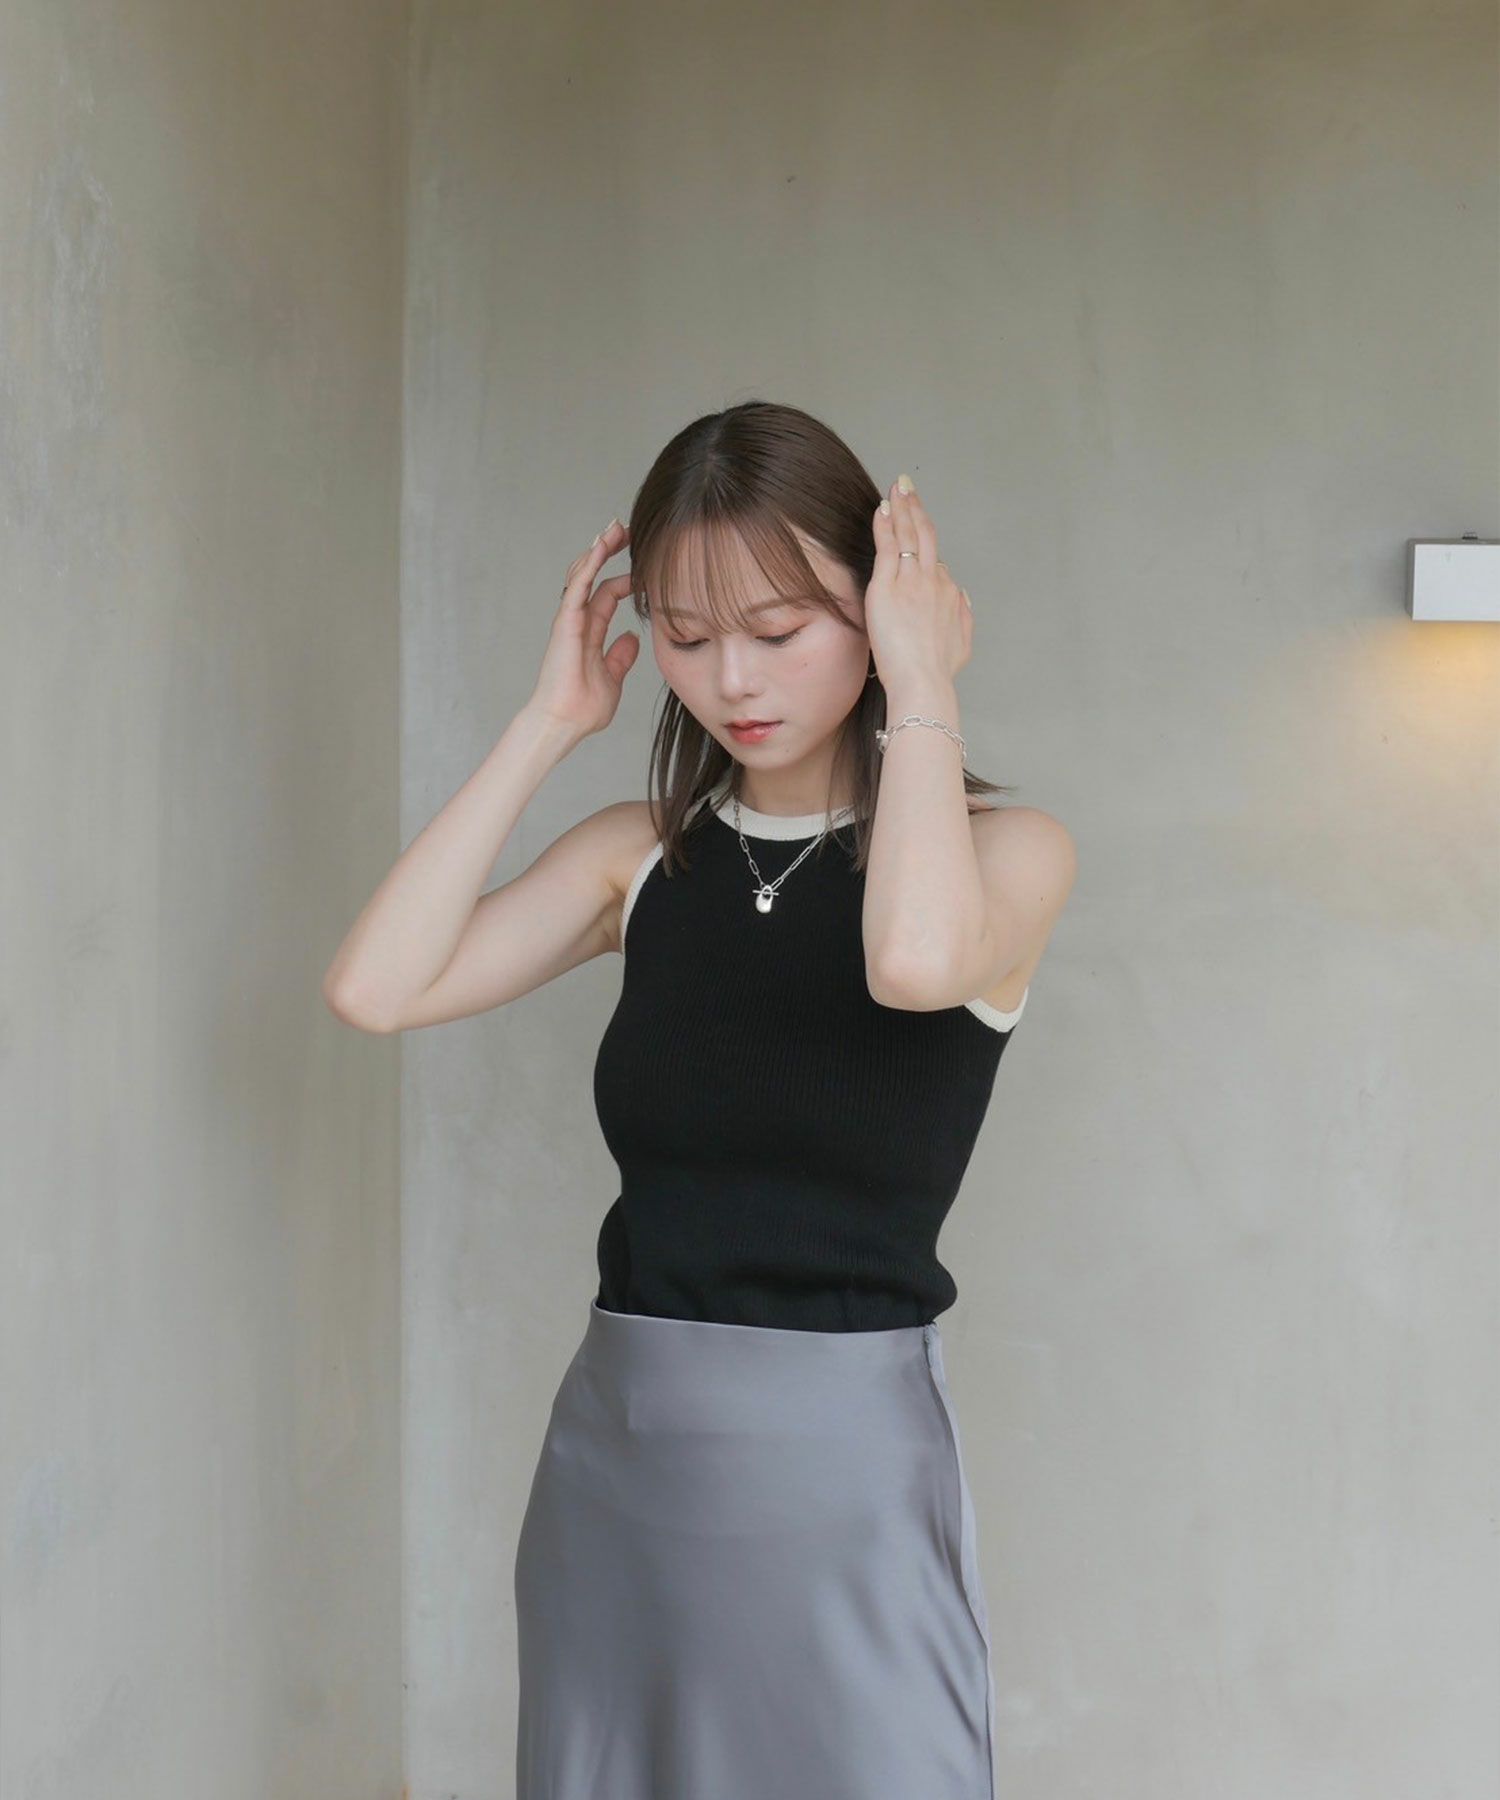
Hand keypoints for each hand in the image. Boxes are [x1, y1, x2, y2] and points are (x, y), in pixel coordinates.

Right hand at [527, 519, 641, 737]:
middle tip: (626, 531)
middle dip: (608, 552)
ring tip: (614, 528)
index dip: (626, 577)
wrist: (564, 724)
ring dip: (598, 550)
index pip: (608, 593)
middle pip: (593, 575)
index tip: (644, 565)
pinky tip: (600, 547)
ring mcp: (570, 620)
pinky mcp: (566, 622)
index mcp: (590, 632)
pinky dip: (589, 565)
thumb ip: (620, 657)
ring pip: (583, 574)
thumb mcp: (612, 679)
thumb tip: (631, 639)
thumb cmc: (583, 709)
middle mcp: (578, 621)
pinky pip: (578, 586)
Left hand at [864, 476, 972, 688]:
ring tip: (898, 488)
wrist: (924, 681)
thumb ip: (963, 616)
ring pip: (909, 535)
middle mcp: (934, 581)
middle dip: (917, 509)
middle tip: (909, 487)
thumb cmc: (937, 672)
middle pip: (927, 536)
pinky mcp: (888, 586)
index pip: (936, 564)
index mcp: (949, 595)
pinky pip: (888, 546)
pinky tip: (882, 508)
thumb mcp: (962, 643)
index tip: (918, 530)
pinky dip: (886, 524)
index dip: (925, 547)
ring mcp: (912, 581)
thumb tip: (960, 595)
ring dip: (903, 507)